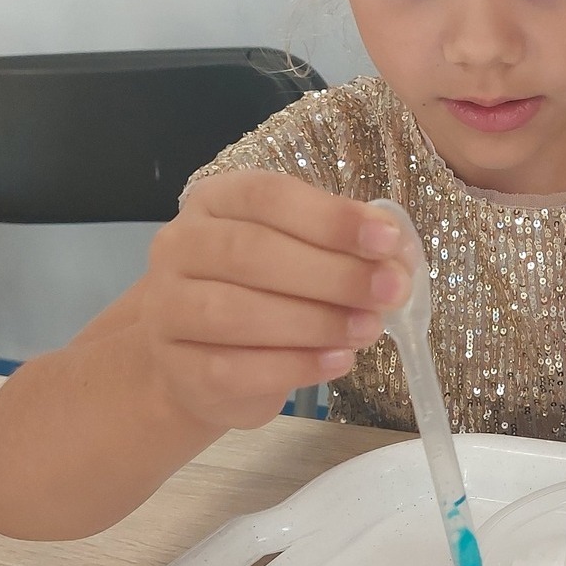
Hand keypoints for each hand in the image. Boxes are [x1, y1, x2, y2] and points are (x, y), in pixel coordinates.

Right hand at [139, 172, 412, 431]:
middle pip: (253, 252)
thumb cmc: (267, 290)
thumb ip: (347, 247)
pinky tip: (337, 361)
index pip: (269, 196)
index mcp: (217, 201)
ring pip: (239, 313)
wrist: (205, 359)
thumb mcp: (307, 253)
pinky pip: (234, 369)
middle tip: (391, 291)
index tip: (387, 240)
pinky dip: (295, 367)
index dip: (332, 218)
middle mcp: (181, 246)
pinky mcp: (177, 368)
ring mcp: (167, 309)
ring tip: (368, 328)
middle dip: (333, 274)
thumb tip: (398, 254)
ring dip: (317, 322)